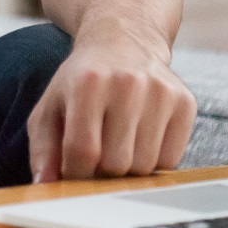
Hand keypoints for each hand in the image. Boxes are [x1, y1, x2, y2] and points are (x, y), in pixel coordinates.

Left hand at [27, 30, 195, 180]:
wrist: (123, 41)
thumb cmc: (81, 81)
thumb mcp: (50, 107)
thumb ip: (42, 148)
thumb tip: (45, 185)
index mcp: (88, 82)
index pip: (82, 152)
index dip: (75, 172)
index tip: (74, 168)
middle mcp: (127, 83)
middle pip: (116, 164)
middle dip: (102, 170)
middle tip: (98, 152)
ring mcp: (161, 91)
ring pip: (145, 167)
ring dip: (128, 168)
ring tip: (118, 142)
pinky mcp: (185, 102)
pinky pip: (170, 160)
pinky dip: (153, 161)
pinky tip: (141, 137)